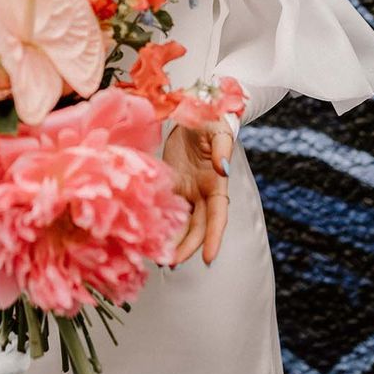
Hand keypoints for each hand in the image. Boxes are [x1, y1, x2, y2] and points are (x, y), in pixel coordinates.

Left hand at [162, 117, 234, 265]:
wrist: (191, 109)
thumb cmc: (210, 119)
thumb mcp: (217, 130)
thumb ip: (222, 149)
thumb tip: (225, 169)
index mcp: (217, 183)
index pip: (218, 216)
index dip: (214, 237)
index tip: (208, 258)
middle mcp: (203, 192)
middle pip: (198, 227)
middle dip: (187, 247)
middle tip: (171, 263)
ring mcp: (187, 190)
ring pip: (182, 222)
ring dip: (173, 240)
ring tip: (159, 259)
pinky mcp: (171, 184)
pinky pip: (166, 208)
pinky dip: (160, 223)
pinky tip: (148, 236)